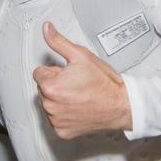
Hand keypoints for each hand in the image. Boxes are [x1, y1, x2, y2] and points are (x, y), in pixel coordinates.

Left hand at [32, 22, 131, 138]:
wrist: (120, 106)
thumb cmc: (104, 83)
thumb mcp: (81, 56)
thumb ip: (59, 42)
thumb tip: (46, 29)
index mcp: (50, 86)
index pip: (39, 73)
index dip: (55, 70)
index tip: (69, 74)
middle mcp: (50, 105)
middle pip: (43, 88)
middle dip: (56, 84)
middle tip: (76, 84)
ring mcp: (56, 120)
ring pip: (49, 104)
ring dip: (59, 100)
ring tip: (79, 96)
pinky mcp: (62, 131)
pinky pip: (56, 119)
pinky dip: (65, 115)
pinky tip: (78, 108)